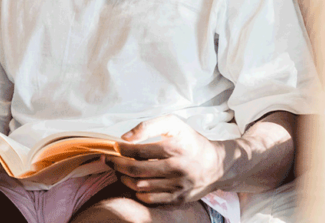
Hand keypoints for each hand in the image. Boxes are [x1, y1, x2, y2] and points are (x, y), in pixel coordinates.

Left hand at [106, 115, 223, 204]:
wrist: (216, 165)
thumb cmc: (190, 141)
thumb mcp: (174, 124)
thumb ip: (148, 126)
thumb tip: (125, 137)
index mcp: (175, 148)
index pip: (139, 151)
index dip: (122, 149)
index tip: (114, 147)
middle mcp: (177, 169)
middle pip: (137, 169)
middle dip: (117, 164)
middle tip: (108, 160)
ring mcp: (178, 186)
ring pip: (140, 185)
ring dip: (124, 177)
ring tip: (118, 170)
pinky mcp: (178, 199)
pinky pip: (150, 199)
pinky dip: (136, 191)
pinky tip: (132, 182)